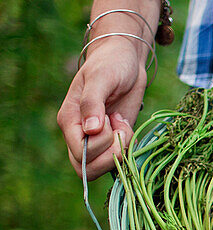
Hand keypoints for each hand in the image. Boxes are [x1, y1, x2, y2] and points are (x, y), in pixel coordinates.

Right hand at [57, 36, 146, 178]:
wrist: (126, 61)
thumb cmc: (111, 64)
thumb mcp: (101, 78)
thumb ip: (93, 102)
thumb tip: (90, 130)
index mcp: (69, 120)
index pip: (79, 153)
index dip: (99, 144)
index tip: (109, 119)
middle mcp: (79, 134)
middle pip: (89, 167)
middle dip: (111, 153)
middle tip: (120, 126)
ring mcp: (96, 140)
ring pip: (102, 168)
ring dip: (119, 152)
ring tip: (123, 125)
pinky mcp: (113, 141)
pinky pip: (117, 160)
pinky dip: (127, 150)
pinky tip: (127, 128)